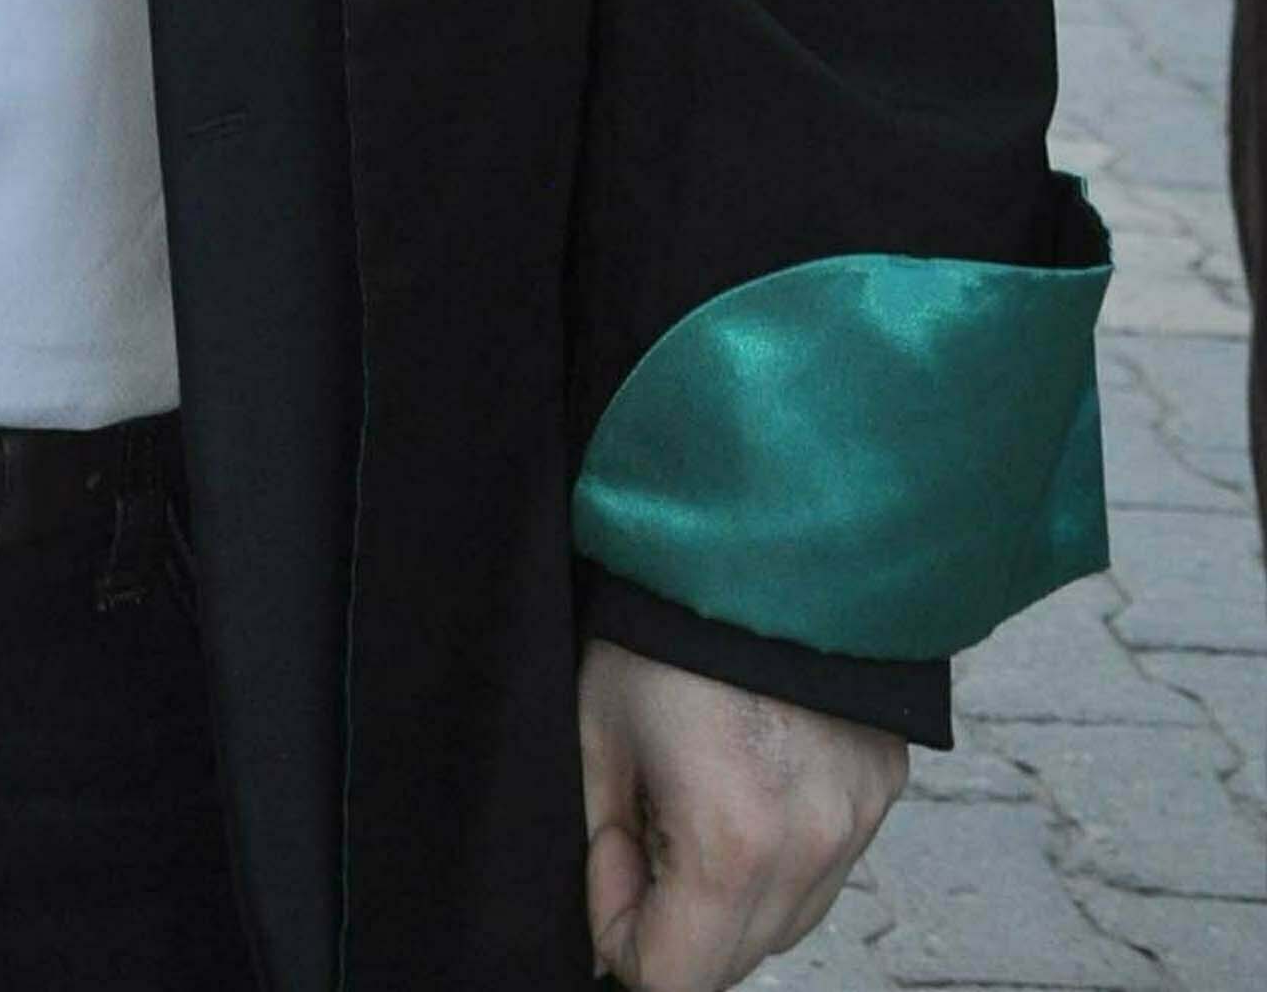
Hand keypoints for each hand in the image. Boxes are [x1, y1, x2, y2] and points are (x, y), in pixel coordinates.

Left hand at [579, 638, 906, 990]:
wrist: (760, 532)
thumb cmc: (666, 622)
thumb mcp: (598, 731)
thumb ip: (600, 844)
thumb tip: (613, 926)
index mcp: (732, 842)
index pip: (675, 979)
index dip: (621, 933)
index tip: (609, 853)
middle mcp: (809, 849)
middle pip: (734, 961)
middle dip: (675, 918)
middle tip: (644, 819)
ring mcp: (855, 824)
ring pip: (784, 922)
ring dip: (730, 894)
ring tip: (696, 792)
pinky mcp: (880, 794)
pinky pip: (822, 868)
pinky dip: (780, 854)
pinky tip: (745, 778)